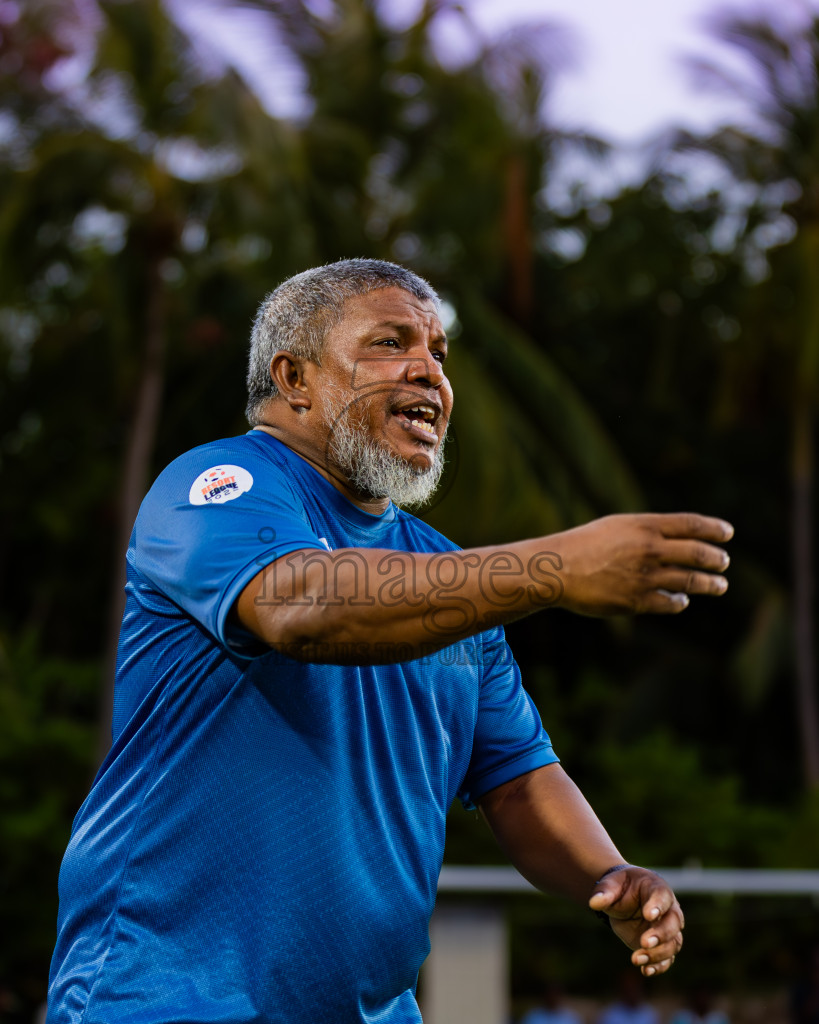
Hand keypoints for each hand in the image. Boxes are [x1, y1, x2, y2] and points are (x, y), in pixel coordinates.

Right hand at [557, 512, 732, 615]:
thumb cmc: (585, 545)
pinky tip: (682, 601)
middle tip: (723, 562)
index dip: (714, 529)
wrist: (557, 569)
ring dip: (710, 584)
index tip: (728, 533)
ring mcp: (645, 576)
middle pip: (698, 553)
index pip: (692, 524)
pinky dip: (680, 602)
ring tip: (719, 585)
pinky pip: (671, 603)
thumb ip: (648, 531)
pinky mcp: (636, 601)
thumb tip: (677, 541)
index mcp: (644, 526)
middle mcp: (649, 549)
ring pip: (691, 581)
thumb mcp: (618, 526)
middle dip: (716, 559)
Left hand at [588, 866, 683, 975]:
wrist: (622, 899)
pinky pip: (667, 958)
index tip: (648, 915)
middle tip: (644, 942)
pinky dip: (659, 966)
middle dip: (661, 934)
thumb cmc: (619, 887)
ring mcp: (666, 929)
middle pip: (673, 923)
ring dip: (657, 954)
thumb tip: (593, 902)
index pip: (662, 896)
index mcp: (656, 888)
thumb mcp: (610, 885)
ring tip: (636, 959)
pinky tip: (646, 970)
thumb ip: (604, 892)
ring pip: (673, 943)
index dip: (657, 905)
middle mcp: (667, 909)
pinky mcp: (660, 946)